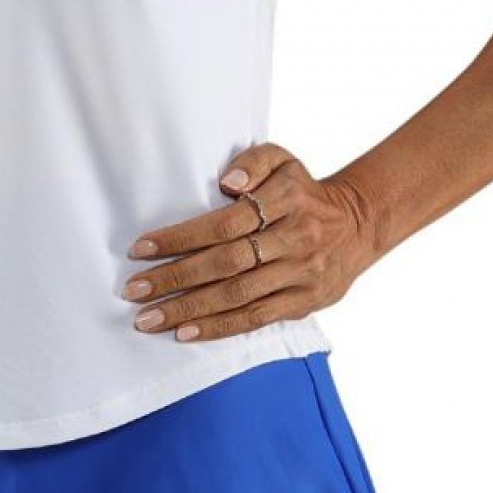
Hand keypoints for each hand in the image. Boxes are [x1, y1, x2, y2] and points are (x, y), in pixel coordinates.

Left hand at [121, 143, 374, 341]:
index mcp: (285, 200)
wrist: (358, 224)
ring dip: (189, 310)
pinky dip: (219, 327)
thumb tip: (227, 184)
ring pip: (237, 296)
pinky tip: (186, 333)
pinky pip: (256, 318)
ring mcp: (300, 274)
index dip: (181, 237)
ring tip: (149, 318)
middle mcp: (294, 239)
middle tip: (134, 290)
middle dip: (174, 278)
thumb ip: (251, 163)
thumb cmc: (303, 189)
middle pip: (225, 263)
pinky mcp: (304, 302)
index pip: (225, 223)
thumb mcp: (282, 159)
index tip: (141, 248)